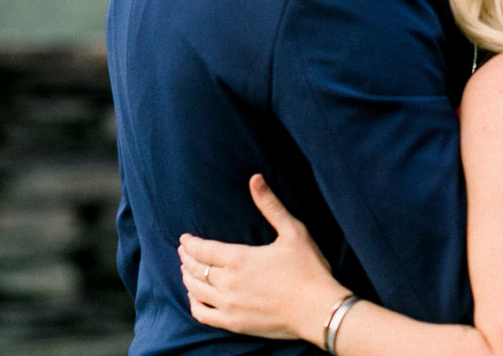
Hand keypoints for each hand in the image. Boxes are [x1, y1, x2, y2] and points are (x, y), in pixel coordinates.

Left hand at [179, 175, 351, 344]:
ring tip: (186, 270)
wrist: (318, 310)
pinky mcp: (234, 323)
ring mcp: (229, 305)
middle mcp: (228, 282)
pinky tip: (195, 297)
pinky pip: (202, 314)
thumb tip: (255, 178)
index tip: (184, 238)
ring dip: (187, 278)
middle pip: (195, 269)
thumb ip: (271, 205)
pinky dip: (193, 303)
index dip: (190, 243)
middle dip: (186, 258)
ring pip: (195, 290)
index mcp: (239, 258)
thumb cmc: (309, 269)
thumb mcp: (293, 231)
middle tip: (183, 251)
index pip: (202, 249)